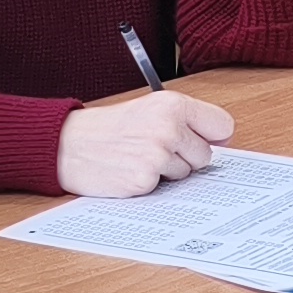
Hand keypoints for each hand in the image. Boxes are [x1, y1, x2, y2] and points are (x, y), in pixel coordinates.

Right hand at [57, 87, 235, 196]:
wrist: (69, 145)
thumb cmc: (110, 128)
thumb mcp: (150, 110)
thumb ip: (186, 120)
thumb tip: (223, 140)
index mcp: (173, 105)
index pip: (223, 126)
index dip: (212, 137)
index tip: (199, 140)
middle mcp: (169, 127)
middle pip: (206, 156)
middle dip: (185, 157)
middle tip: (153, 148)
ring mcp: (157, 155)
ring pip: (186, 174)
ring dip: (166, 172)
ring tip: (138, 157)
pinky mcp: (145, 179)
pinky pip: (164, 188)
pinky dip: (149, 184)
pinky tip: (130, 171)